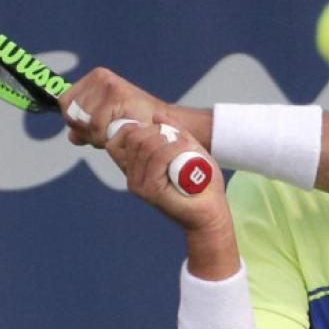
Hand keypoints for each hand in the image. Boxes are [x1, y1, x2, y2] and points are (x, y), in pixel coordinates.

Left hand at [60, 67, 170, 148]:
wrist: (165, 126)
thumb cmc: (138, 125)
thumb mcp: (107, 125)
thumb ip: (88, 129)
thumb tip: (72, 136)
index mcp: (94, 79)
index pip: (65, 103)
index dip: (75, 121)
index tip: (92, 130)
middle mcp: (99, 76)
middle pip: (71, 111)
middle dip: (86, 130)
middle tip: (108, 133)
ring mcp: (107, 83)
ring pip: (83, 120)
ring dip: (97, 134)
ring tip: (117, 131)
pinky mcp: (115, 93)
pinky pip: (95, 124)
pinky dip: (106, 134)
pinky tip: (122, 130)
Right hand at [107, 114, 238, 278]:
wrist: (211, 213)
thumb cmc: (201, 183)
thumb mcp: (188, 149)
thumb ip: (175, 132)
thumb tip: (156, 116)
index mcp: (135, 167)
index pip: (117, 140)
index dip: (134, 127)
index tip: (159, 130)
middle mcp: (132, 176)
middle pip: (133, 138)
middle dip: (157, 131)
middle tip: (180, 140)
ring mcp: (139, 184)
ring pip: (146, 146)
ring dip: (171, 140)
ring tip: (188, 147)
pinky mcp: (151, 191)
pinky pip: (157, 159)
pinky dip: (174, 148)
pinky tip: (187, 148)